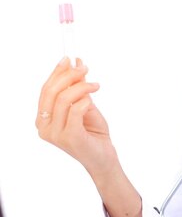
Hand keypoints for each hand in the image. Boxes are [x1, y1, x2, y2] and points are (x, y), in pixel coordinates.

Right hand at [36, 57, 116, 176]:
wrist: (104, 157)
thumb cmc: (93, 133)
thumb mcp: (84, 105)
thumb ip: (77, 88)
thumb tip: (75, 63)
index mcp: (43, 119)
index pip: (46, 90)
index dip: (57, 72)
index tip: (69, 58)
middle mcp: (44, 127)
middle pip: (51, 92)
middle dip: (69, 75)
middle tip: (84, 67)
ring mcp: (55, 134)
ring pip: (64, 98)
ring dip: (81, 87)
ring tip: (96, 85)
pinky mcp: (69, 137)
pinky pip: (75, 109)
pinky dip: (85, 100)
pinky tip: (92, 101)